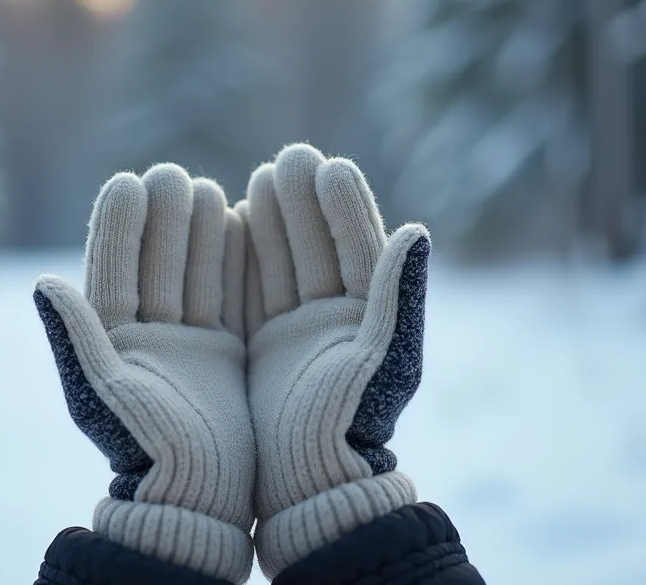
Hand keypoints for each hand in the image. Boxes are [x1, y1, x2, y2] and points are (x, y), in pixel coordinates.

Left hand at [34, 164, 254, 582]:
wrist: (202, 501)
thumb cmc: (147, 454)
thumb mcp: (105, 396)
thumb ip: (77, 340)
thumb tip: (43, 284)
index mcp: (115, 343)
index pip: (114, 271)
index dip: (120, 226)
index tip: (129, 181)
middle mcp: (150, 340)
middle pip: (157, 264)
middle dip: (164, 218)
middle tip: (172, 174)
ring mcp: (190, 346)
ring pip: (195, 275)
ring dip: (199, 232)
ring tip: (206, 187)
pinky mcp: (227, 358)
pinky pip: (229, 297)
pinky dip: (235, 263)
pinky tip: (244, 227)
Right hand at [241, 144, 429, 576]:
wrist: (300, 488)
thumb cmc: (345, 430)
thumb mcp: (380, 361)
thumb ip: (394, 296)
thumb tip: (416, 230)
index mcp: (366, 321)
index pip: (355, 249)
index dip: (342, 207)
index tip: (327, 166)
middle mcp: (331, 324)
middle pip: (314, 248)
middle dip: (302, 202)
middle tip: (289, 157)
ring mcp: (292, 335)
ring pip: (279, 264)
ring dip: (271, 222)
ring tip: (260, 178)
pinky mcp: (256, 351)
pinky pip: (248, 292)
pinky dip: (240, 257)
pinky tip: (229, 222)